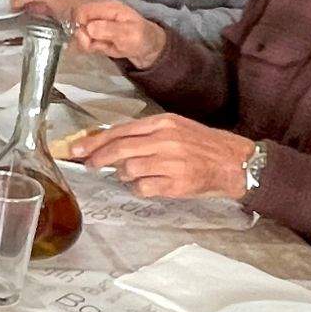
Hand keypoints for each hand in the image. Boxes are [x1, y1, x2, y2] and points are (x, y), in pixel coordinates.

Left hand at [71, 114, 255, 200]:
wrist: (233, 162)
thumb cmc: (202, 145)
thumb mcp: (174, 128)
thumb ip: (144, 134)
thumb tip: (110, 142)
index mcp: (163, 123)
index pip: (119, 131)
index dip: (94, 141)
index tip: (77, 149)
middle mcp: (165, 140)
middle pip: (119, 149)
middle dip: (97, 158)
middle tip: (88, 164)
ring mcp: (171, 163)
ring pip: (128, 169)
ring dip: (123, 174)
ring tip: (133, 174)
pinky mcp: (175, 184)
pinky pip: (143, 187)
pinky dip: (139, 188)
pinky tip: (147, 185)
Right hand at [73, 0, 168, 68]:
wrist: (148, 49)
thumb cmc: (141, 38)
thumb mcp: (128, 34)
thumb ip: (108, 29)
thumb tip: (88, 28)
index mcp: (107, 7)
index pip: (81, 11)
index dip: (80, 25)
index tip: (89, 37)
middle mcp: (99, 13)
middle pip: (76, 22)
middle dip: (83, 37)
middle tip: (96, 45)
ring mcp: (96, 24)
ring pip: (78, 33)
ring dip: (88, 44)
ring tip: (104, 46)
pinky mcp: (95, 35)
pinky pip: (84, 41)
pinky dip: (91, 47)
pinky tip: (103, 48)